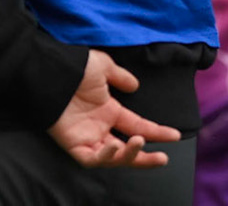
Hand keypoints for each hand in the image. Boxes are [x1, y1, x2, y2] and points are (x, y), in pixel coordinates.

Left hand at [48, 50, 180, 168]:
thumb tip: (135, 86)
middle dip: (145, 157)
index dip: (157, 132)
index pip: (138, 125)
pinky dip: (105, 156)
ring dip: (127, 155)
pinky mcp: (74, 145)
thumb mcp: (103, 67)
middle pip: (127, 149)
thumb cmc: (75, 68)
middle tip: (162, 158)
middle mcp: (101, 127)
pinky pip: (92, 159)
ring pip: (112, 158)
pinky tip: (114, 145)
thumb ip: (120, 77)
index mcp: (110, 111)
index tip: (175, 136)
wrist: (52, 73)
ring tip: (135, 142)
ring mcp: (87, 138)